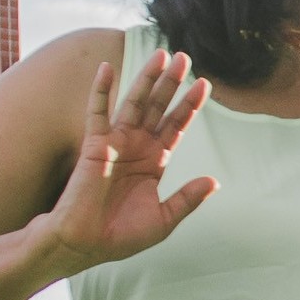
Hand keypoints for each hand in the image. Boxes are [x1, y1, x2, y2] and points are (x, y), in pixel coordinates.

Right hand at [41, 52, 214, 273]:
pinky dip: (100, 90)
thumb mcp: (164, 219)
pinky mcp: (94, 145)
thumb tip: (214, 182)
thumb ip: (188, 199)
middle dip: (171, 83)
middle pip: (158, 107)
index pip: (176, 126)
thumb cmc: (120, 236)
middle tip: (185, 57)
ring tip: (161, 54)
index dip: (189, 105)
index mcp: (154, 161)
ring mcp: (115, 143)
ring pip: (134, 103)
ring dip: (146, 79)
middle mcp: (136, 147)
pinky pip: (96, 113)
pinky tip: (106, 67)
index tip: (206, 84)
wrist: (85, 245)